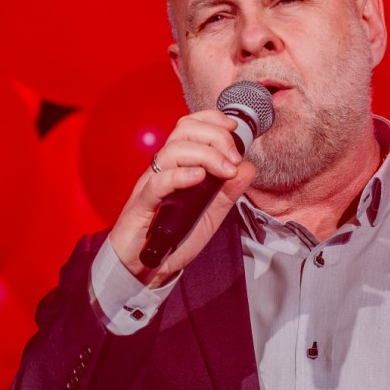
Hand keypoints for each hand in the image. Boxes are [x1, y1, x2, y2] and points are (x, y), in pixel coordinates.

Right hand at [105, 109, 255, 287]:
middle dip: (215, 136)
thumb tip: (248, 168)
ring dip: (205, 155)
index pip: (189, 127)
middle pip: (183, 131)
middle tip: (233, 158)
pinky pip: (158, 183)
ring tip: (224, 170)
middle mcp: (162, 169)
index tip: (234, 128)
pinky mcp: (142, 205)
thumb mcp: (211, 214)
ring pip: (173, 151)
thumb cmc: (174, 238)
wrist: (147, 269)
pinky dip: (181, 175)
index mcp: (177, 165)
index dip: (212, 119)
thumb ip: (229, 191)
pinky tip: (199, 177)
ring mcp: (150, 185)